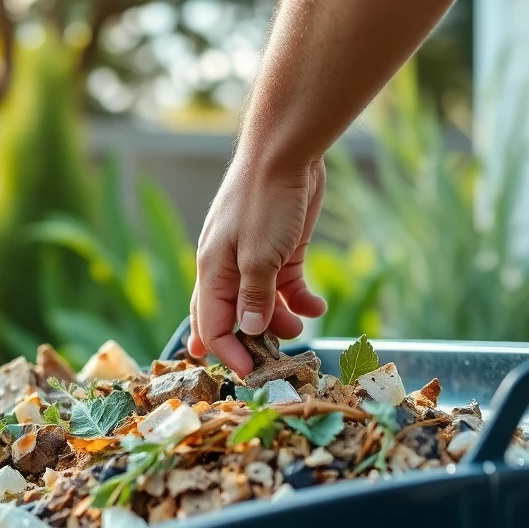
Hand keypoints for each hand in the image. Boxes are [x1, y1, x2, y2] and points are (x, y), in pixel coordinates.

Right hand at [188, 156, 328, 375]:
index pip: (212, 324)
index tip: (253, 373)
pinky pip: (286, 284)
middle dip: (251, 342)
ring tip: (301, 327)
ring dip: (280, 320)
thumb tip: (249, 331)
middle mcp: (229, 268)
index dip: (230, 352)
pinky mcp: (281, 249)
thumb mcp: (258, 254)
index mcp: (213, 271)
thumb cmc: (263, 200)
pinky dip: (300, 298)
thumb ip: (254, 295)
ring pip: (262, 304)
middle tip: (274, 361)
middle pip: (232, 317)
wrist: (285, 153)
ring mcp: (255, 258)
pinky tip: (316, 306)